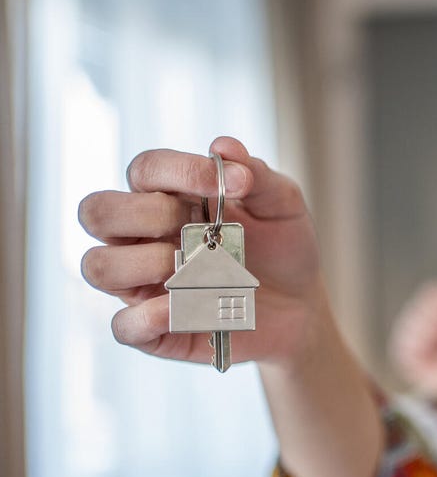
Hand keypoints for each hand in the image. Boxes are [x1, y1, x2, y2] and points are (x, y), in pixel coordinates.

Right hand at [79, 137, 327, 366]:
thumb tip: (222, 147)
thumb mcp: (281, 205)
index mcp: (167, 197)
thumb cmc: (282, 246)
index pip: (144, 169)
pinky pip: (123, 325)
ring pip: (98, 266)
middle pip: (97, 212)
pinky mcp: (152, 329)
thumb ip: (255, 174)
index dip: (181, 170)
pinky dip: (154, 317)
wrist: (301, 304)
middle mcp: (141, 236)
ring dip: (148, 264)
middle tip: (202, 229)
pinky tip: (195, 306)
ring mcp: (141, 283)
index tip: (237, 183)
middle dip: (148, 215)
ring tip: (200, 269)